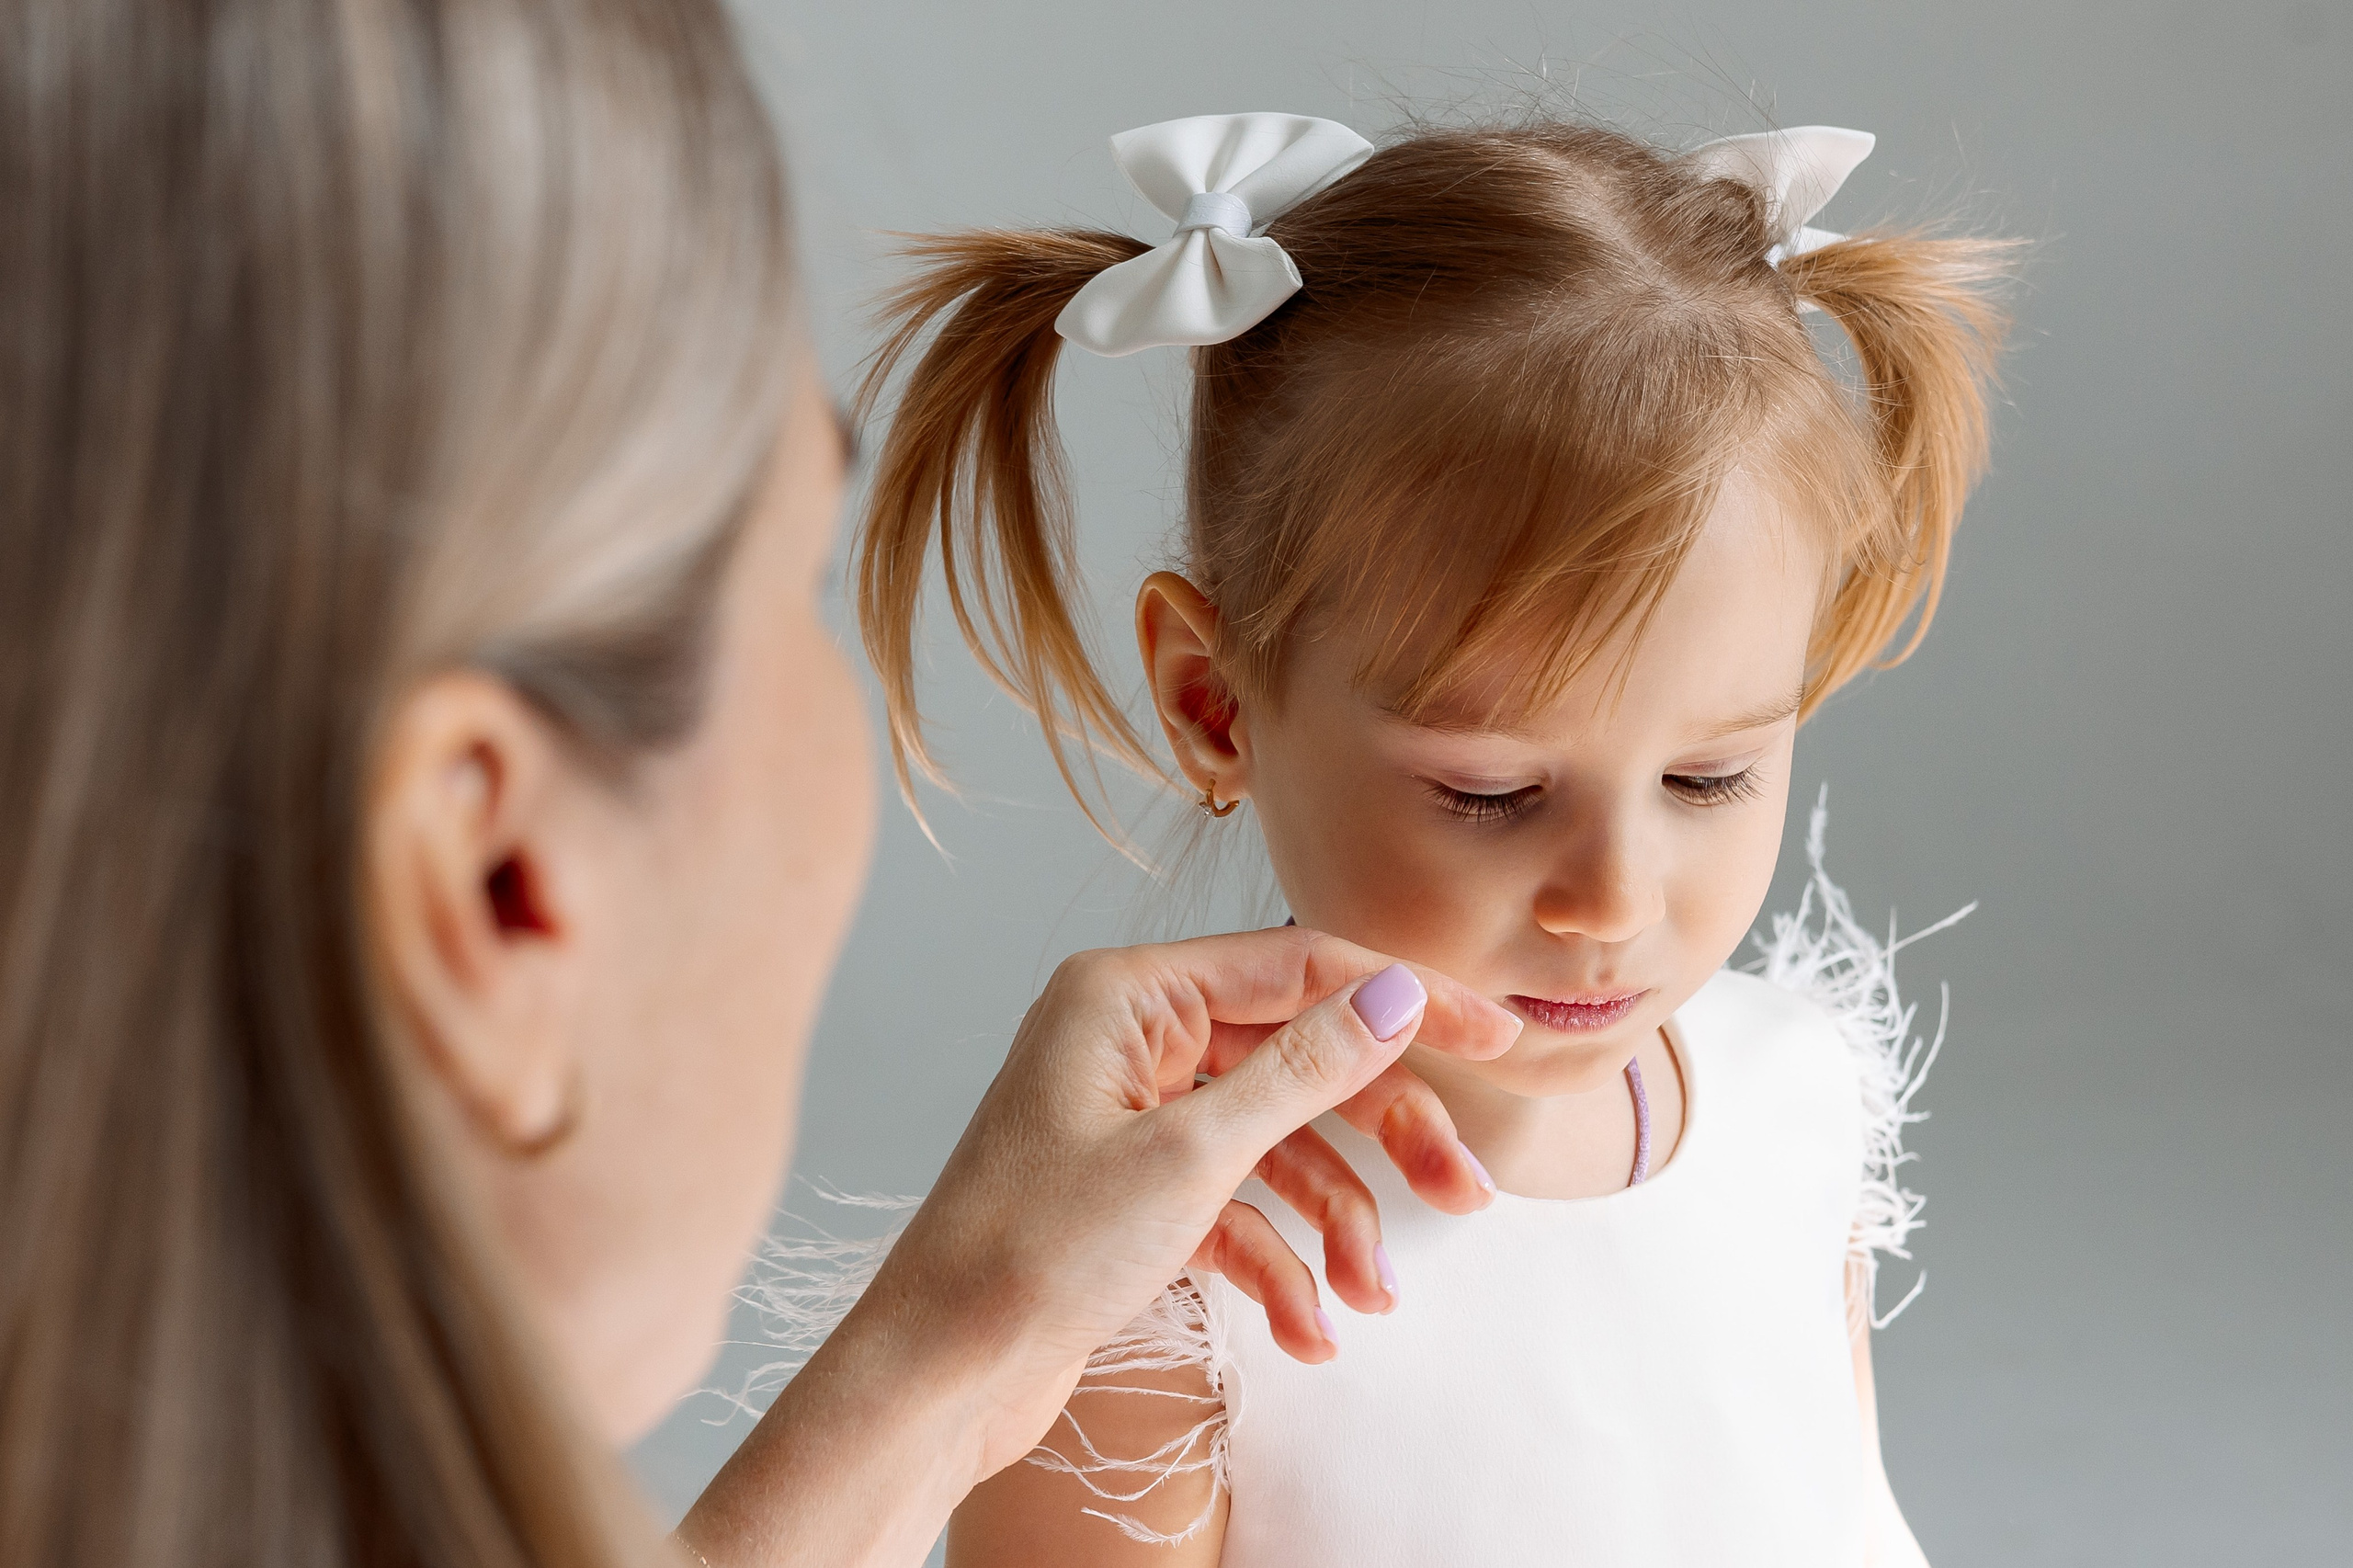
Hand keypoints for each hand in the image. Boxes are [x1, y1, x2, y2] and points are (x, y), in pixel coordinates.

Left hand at [853, 925, 1517, 1479]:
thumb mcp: (1189, 1155)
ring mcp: (1134, 1118)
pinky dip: (1280, 1263)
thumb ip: (1303, 1072)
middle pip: (1300, 1062)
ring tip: (1369, 1294)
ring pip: (1278, 1145)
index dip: (1405, 1001)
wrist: (939, 1374)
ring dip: (1336, 1220)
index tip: (1495, 1041)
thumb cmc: (1029, 1251)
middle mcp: (1132, 1041)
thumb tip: (1393, 996)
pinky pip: (1238, 1207)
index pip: (1300, 967)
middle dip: (1382, 1136)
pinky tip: (1309, 1329)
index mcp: (1129, 995)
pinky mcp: (1136, 1192)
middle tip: (1462, 1195)